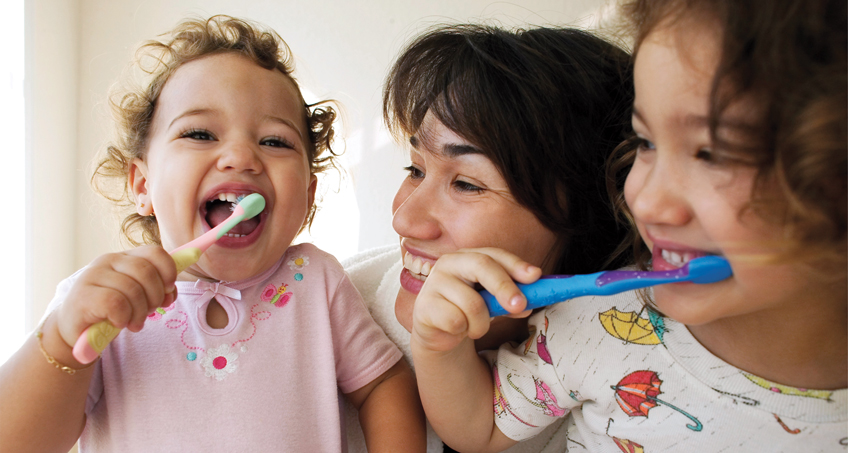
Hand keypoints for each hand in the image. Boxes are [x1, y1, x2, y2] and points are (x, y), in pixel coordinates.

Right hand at [55, 245, 177, 349]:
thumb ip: (157, 289)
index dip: (168, 272)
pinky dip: (123, 317)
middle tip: (148, 312)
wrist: (75, 331)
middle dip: (155, 297)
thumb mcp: (138, 297)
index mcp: (124, 257)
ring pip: (133, 290)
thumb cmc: (110, 312)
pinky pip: (116, 303)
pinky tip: (119, 323)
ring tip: (134, 323)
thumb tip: (170, 291)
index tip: (167, 291)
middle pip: (146, 272)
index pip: (155, 252)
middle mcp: (107, 260)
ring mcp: (92, 276)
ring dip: (140, 312)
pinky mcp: (83, 295)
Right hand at [411, 247, 540, 352]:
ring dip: (482, 323)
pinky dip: (463, 331)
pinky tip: (456, 330)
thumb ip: (511, 298)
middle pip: (482, 266)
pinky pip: (456, 321)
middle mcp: (449, 263)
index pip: (494, 254)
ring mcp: (434, 283)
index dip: (515, 264)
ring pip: (473, 304)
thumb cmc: (469, 310)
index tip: (535, 276)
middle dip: (505, 286)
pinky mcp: (424, 306)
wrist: (439, 332)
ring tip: (475, 327)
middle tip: (520, 306)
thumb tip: (529, 302)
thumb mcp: (493, 301)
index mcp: (468, 256)